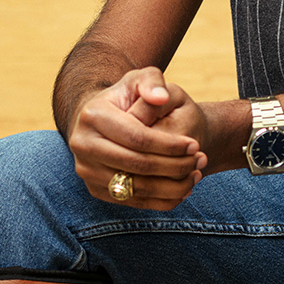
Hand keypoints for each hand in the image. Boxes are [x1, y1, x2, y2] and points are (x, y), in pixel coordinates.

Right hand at [67, 66, 208, 208]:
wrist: (104, 121)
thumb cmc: (128, 98)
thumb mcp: (140, 80)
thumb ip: (152, 82)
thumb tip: (160, 97)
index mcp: (93, 116)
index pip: (137, 137)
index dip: (169, 145)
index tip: (195, 145)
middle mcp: (82, 145)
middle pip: (137, 165)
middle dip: (174, 166)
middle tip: (201, 161)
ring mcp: (86, 170)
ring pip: (136, 188)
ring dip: (172, 186)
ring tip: (196, 175)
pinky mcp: (95, 190)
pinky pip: (132, 203)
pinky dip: (161, 200)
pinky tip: (183, 190)